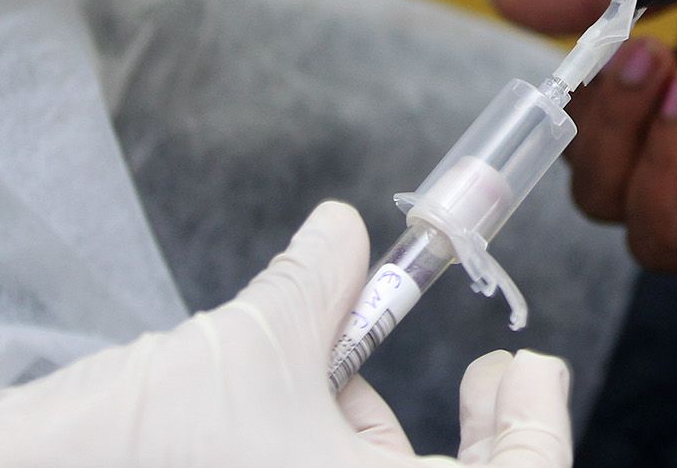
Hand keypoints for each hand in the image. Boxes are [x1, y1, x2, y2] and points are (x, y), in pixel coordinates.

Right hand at [0, 203, 571, 467]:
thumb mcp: (256, 346)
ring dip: (373, 441)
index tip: (531, 367)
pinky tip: (297, 406)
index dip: (536, 431)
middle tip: (503, 376)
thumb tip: (344, 231)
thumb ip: (319, 286)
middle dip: (478, 441)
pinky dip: (322, 454)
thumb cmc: (140, 441)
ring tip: (329, 374)